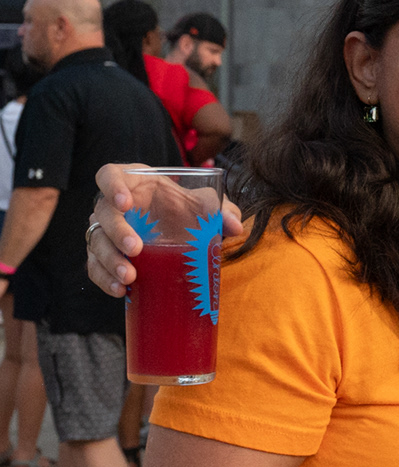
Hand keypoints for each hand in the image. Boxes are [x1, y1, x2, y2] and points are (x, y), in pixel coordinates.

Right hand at [88, 162, 244, 295]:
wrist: (178, 230)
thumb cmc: (186, 208)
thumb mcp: (205, 205)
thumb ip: (221, 210)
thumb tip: (235, 227)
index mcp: (132, 183)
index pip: (109, 175)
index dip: (112, 186)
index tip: (125, 203)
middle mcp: (112, 205)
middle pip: (102, 213)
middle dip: (116, 231)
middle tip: (134, 248)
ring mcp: (106, 230)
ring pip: (96, 242)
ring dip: (109, 260)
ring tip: (129, 276)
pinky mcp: (106, 253)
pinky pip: (95, 265)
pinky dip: (103, 278)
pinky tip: (120, 290)